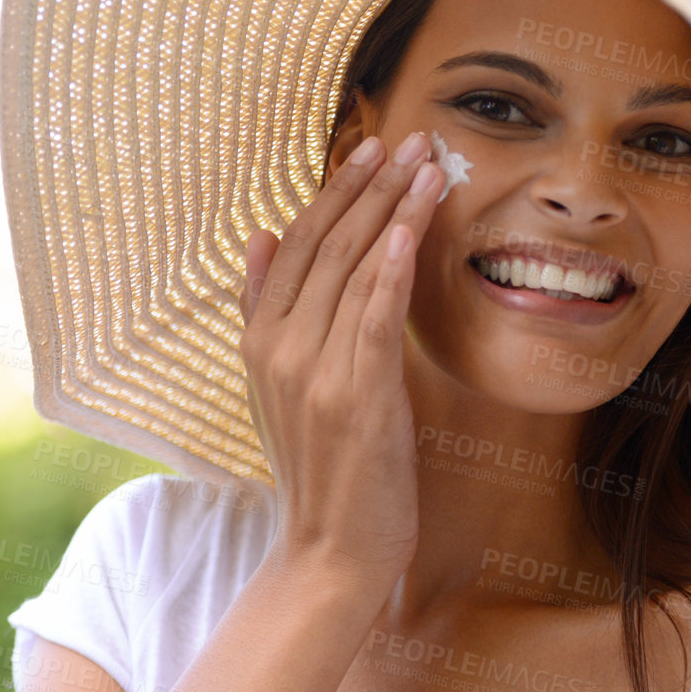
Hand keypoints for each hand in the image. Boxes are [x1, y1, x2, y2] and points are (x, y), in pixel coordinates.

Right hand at [238, 130, 442, 584]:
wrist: (330, 550)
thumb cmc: (323, 467)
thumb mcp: (282, 384)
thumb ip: (268, 309)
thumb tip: (261, 235)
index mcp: (260, 339)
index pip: (298, 244)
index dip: (336, 192)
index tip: (370, 148)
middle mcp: (279, 348)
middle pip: (328, 246)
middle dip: (373, 187)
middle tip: (411, 140)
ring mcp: (314, 371)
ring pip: (356, 270)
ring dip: (396, 212)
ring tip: (430, 167)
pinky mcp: (355, 396)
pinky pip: (372, 318)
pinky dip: (390, 270)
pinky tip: (411, 229)